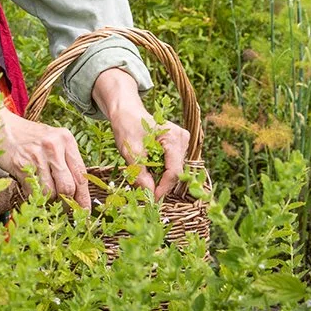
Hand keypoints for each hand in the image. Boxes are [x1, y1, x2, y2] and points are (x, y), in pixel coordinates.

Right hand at [0, 67, 90, 209]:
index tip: (85, 211)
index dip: (84, 196)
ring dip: (47, 200)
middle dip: (66, 203)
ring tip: (43, 196)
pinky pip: (32, 190)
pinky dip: (32, 195)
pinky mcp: (21, 164)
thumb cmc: (30, 137)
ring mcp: (37, 155)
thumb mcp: (53, 142)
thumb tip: (77, 193)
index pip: (81, 174)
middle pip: (67, 187)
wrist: (3, 127)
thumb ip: (66, 162)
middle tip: (64, 210)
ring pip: (49, 192)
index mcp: (66, 140)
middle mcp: (54, 146)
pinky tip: (30, 188)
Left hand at [92, 68, 189, 201]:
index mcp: (174, 137)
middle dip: (160, 183)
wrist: (126, 111)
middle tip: (144, 191)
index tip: (152, 199)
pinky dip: (160, 169)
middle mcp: (183, 139)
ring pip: (174, 169)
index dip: (164, 188)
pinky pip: (171, 163)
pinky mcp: (178, 145)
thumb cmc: (127, 125)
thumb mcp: (130, 150)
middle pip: (175, 171)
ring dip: (159, 177)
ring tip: (143, 177)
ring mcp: (182, 141)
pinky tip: (148, 168)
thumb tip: (149, 192)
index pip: (174, 170)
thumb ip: (140, 172)